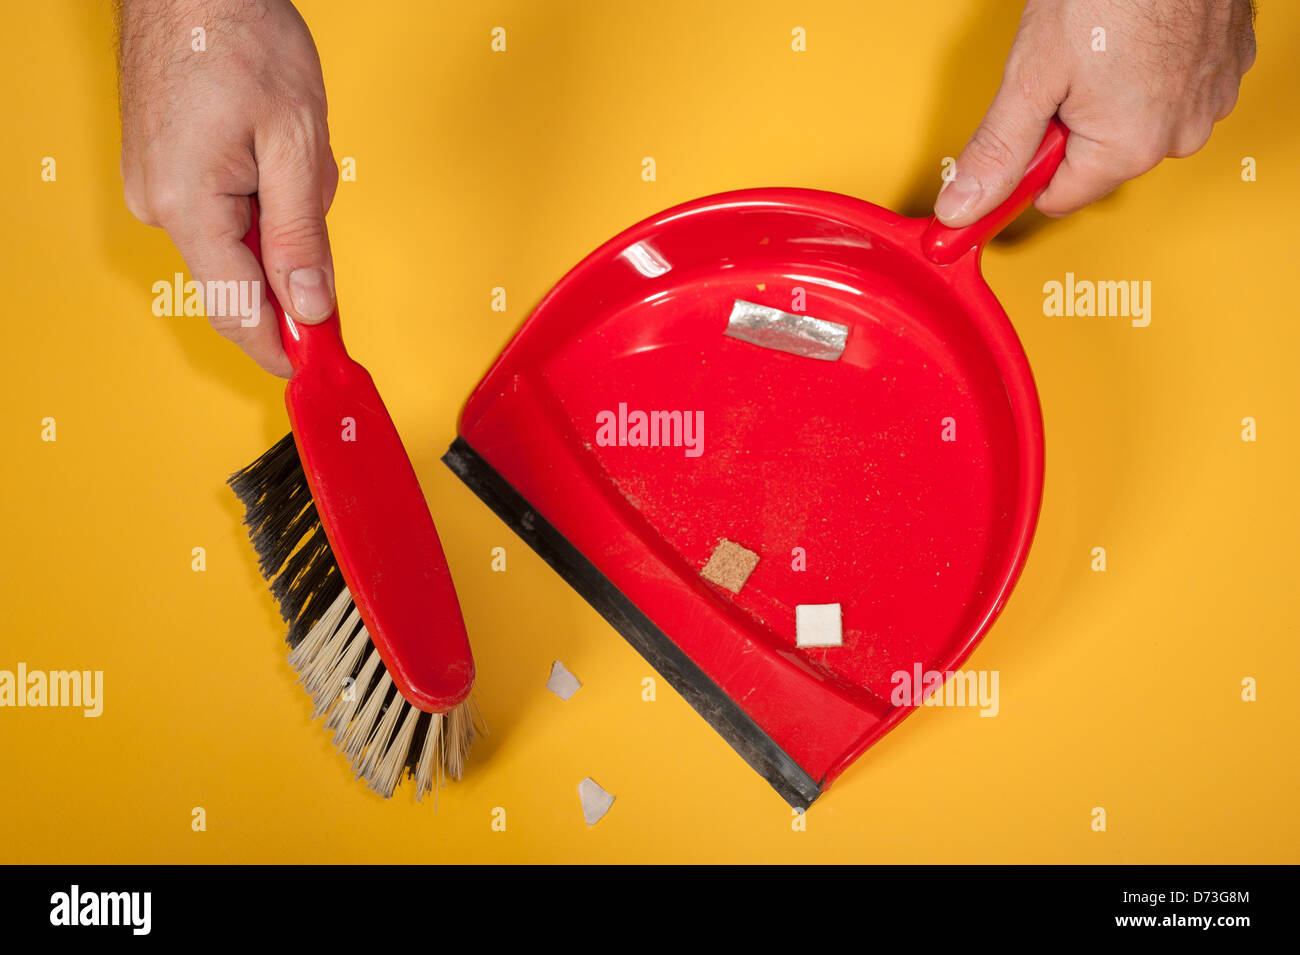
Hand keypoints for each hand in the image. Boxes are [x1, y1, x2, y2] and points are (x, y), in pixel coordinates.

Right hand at [119, 0, 338, 376]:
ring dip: (282, 213)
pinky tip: (268, 147)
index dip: (286, 347)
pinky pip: (227, 211)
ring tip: (287, 148)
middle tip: (312, 184)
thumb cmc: (239, 36)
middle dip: (295, 253)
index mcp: (188, 208)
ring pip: (242, 241)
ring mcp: (156, 188)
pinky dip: (261, 192)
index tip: (321, 367)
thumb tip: (312, 306)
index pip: (239, 313)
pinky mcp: (165, 172)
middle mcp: (159, 206)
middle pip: (244, 280)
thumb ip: (303, 236)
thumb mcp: (296, 143)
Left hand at [934, 0, 1256, 225]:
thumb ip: (997, 152)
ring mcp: (1208, 102)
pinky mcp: (1224, 69)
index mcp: (1128, 149)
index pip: (1054, 199)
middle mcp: (1176, 137)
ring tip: (1101, 45)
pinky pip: (1170, 93)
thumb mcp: (1030, 78)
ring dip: (1109, 98)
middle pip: (1093, 162)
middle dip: (1069, 126)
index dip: (1025, 167)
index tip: (1014, 135)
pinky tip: (1133, 38)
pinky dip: (1148, 73)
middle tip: (1062, 70)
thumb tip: (962, 207)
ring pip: (1133, 126)